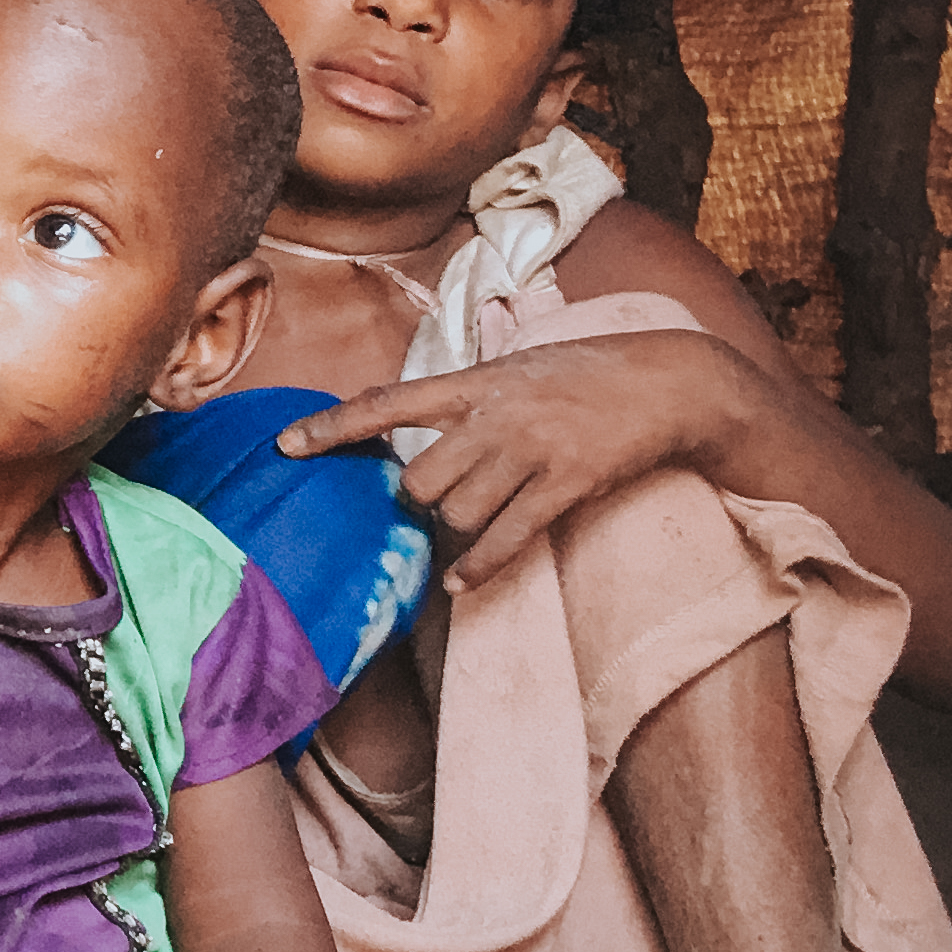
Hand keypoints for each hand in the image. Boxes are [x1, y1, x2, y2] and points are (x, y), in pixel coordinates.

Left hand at [274, 330, 754, 592]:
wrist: (667, 381)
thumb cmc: (583, 375)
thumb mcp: (515, 368)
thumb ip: (463, 399)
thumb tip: (409, 433)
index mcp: (476, 381)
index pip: (387, 401)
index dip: (332, 426)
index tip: (283, 446)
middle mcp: (496, 414)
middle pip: (420, 477)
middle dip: (419, 500)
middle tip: (435, 502)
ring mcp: (532, 449)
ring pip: (458, 511)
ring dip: (455, 529)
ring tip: (472, 523)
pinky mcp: (567, 483)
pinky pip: (507, 537)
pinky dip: (480, 567)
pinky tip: (462, 583)